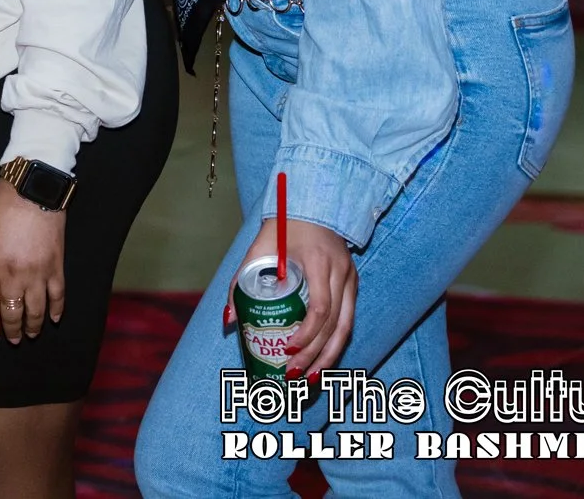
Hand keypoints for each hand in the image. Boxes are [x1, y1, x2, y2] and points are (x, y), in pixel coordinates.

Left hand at [0, 179, 66, 343]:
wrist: (32, 191)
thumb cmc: (1, 208)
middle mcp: (14, 275)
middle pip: (12, 312)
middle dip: (11, 330)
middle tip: (13, 340)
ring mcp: (37, 273)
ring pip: (36, 310)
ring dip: (33, 326)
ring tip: (31, 335)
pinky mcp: (56, 266)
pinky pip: (58, 295)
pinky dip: (57, 310)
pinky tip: (54, 319)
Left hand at [225, 217, 355, 379]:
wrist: (313, 205)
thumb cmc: (283, 227)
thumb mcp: (258, 250)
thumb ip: (242, 282)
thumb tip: (230, 320)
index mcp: (318, 263)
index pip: (320, 308)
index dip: (307, 333)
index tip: (289, 348)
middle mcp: (340, 273)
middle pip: (335, 325)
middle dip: (315, 354)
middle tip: (295, 374)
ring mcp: (350, 279)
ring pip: (347, 327)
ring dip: (330, 356)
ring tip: (311, 377)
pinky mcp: (353, 283)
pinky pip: (349, 319)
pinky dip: (337, 342)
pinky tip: (324, 359)